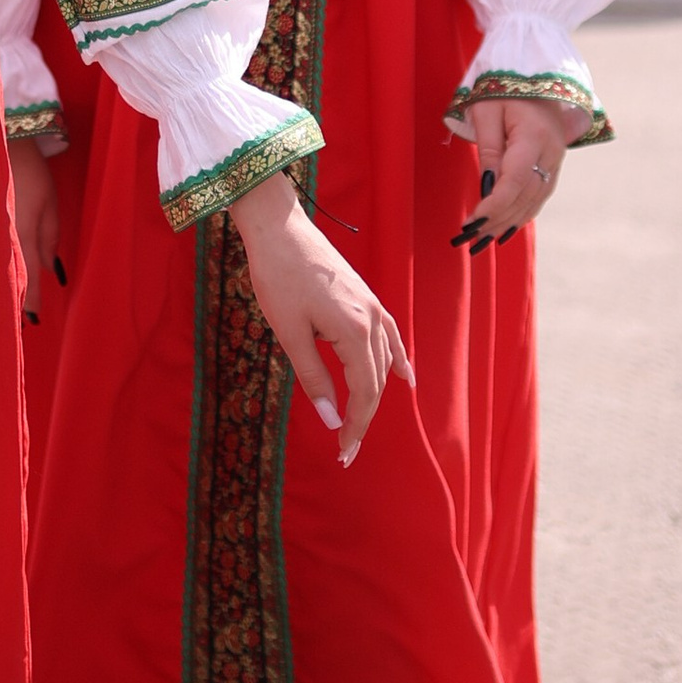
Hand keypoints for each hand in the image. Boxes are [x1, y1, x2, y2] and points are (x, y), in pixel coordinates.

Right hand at [8, 137, 60, 323]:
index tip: (32, 321)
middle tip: (15, 329)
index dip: (29, 300)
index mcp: (21, 234)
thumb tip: (50, 270)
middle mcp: (0, 236)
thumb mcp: (51, 205)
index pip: (25, 276)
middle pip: (6, 277)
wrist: (4, 144)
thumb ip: (49, 239)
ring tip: (0, 312)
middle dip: (11, 301)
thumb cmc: (33, 174)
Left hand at [231, 172, 411, 465]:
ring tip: (362, 425)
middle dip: (363, 419)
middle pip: (376, 382)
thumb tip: (331, 420)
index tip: (343, 453)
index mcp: (354, 331)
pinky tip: (404, 378)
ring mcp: (373, 306)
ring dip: (374, 395)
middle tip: (346, 452)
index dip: (355, 426)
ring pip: (382, 362)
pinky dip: (396, 360)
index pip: (364, 393)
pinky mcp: (366, 297)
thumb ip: (314, 378)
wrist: (279, 229)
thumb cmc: (278, 278)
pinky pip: (390, 336)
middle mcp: (372, 320)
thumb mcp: (290, 333)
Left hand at [454, 96, 573, 250]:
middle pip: (526, 196)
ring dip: (510, 221)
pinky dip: (523, 212)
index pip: (515, 181)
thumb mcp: (488, 111)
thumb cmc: (504, 88)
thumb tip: (487, 188)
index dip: (495, 205)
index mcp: (534, 136)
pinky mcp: (554, 163)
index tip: (473, 220)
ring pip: (535, 200)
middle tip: (472, 237)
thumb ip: (489, 149)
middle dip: (499, 219)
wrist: (535, 74)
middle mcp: (552, 152)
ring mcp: (556, 159)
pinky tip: (506, 226)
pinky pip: (540, 194)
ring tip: (484, 238)